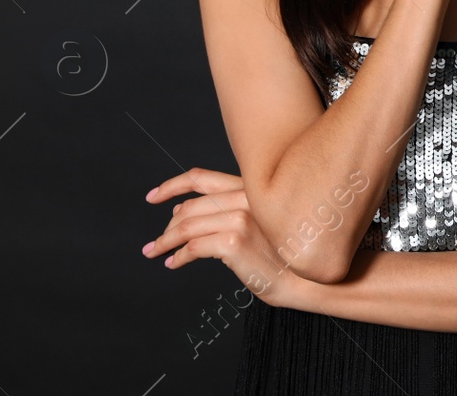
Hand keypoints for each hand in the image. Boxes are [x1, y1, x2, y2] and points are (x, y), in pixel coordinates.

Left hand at [142, 167, 290, 305]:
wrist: (304, 279)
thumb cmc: (280, 254)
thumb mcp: (257, 222)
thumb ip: (224, 211)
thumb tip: (180, 212)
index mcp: (249, 189)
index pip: (201, 178)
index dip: (172, 185)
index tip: (152, 196)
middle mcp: (245, 198)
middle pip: (189, 207)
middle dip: (167, 226)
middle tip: (156, 243)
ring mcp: (240, 218)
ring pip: (186, 227)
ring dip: (165, 242)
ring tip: (156, 252)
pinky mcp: (234, 241)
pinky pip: (193, 248)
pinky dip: (178, 257)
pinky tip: (174, 263)